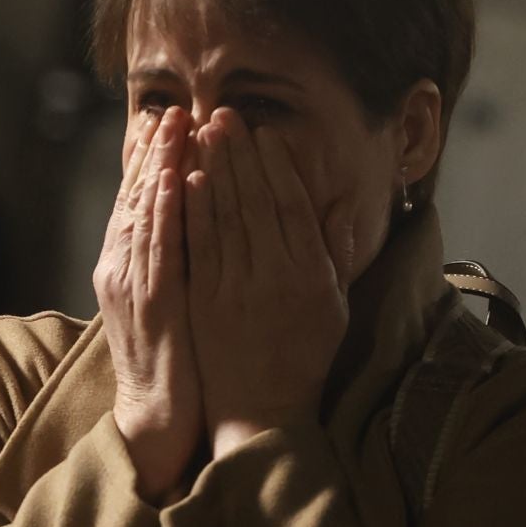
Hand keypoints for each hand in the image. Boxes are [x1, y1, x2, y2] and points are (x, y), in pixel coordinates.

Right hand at [95, 106, 202, 501]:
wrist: (155, 417)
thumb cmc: (173, 360)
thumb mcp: (172, 300)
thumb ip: (176, 260)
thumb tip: (194, 220)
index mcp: (126, 266)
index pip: (136, 200)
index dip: (146, 158)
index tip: (161, 119)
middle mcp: (120, 268)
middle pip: (134, 196)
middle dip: (150, 150)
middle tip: (168, 107)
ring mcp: (131, 285)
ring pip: (144, 212)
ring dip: (159, 164)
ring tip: (174, 124)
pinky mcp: (151, 304)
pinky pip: (159, 249)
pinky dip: (166, 210)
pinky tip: (177, 179)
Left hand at [185, 109, 356, 459]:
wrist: (263, 412)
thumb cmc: (303, 357)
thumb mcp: (335, 307)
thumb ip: (336, 254)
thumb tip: (342, 204)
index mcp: (310, 275)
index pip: (291, 206)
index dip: (276, 165)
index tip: (264, 132)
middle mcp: (274, 277)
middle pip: (254, 202)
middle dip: (238, 155)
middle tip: (224, 114)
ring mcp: (236, 290)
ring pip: (223, 218)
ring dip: (211, 171)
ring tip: (201, 133)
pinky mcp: (205, 303)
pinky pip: (198, 248)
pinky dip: (191, 212)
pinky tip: (183, 182)